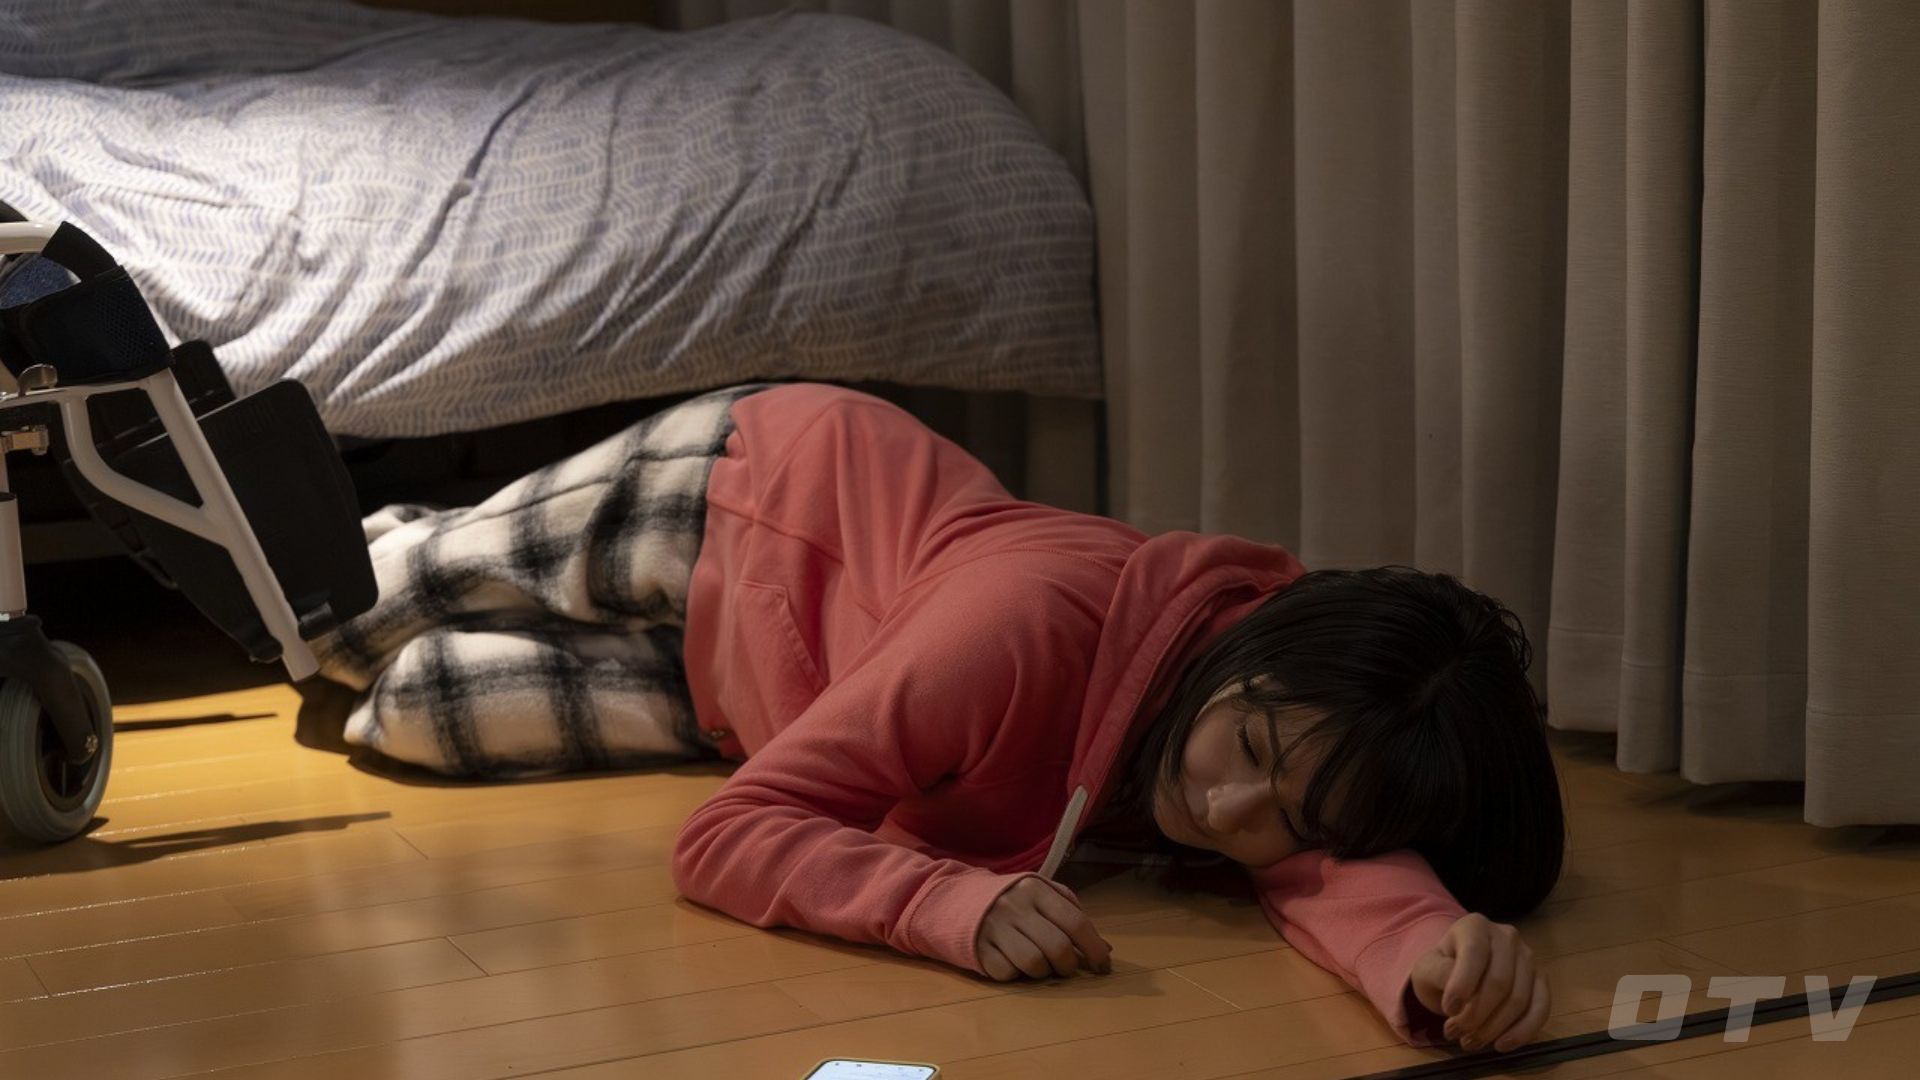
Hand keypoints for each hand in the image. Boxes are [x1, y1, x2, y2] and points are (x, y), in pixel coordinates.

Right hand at [974, 876, 1113, 979]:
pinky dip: (1016, 975)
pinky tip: (1012, 963)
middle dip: (1068, 965)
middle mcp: (1015, 906)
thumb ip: (1072, 915)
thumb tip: (1105, 950)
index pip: (1075, 922)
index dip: (1094, 948)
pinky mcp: (978, 949)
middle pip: (1057, 947)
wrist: (955, 899)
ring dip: (1043, 972)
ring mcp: (994, 927)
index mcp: (1036, 889)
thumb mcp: (1041, 894)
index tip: (1102, 966)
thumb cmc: (1011, 900)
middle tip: (1065, 968)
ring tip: (1038, 964)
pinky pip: (1008, 973)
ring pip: (1034, 964)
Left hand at [1408, 913, 1549, 1052]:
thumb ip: (1439, 974)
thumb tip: (1458, 996)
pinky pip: (1541, 1009)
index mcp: (1475, 926)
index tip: (1448, 1010)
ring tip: (1469, 1042)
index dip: (1462, 985)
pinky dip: (1523, 1032)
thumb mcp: (1427, 969)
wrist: (1458, 974)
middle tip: (1454, 1033)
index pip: (1474, 954)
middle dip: (1476, 1014)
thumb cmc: (1441, 969)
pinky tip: (1501, 1045)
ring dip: (1494, 1028)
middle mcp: (1507, 936)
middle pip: (1500, 981)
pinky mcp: (1540, 980)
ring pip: (1520, 999)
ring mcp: (1528, 958)